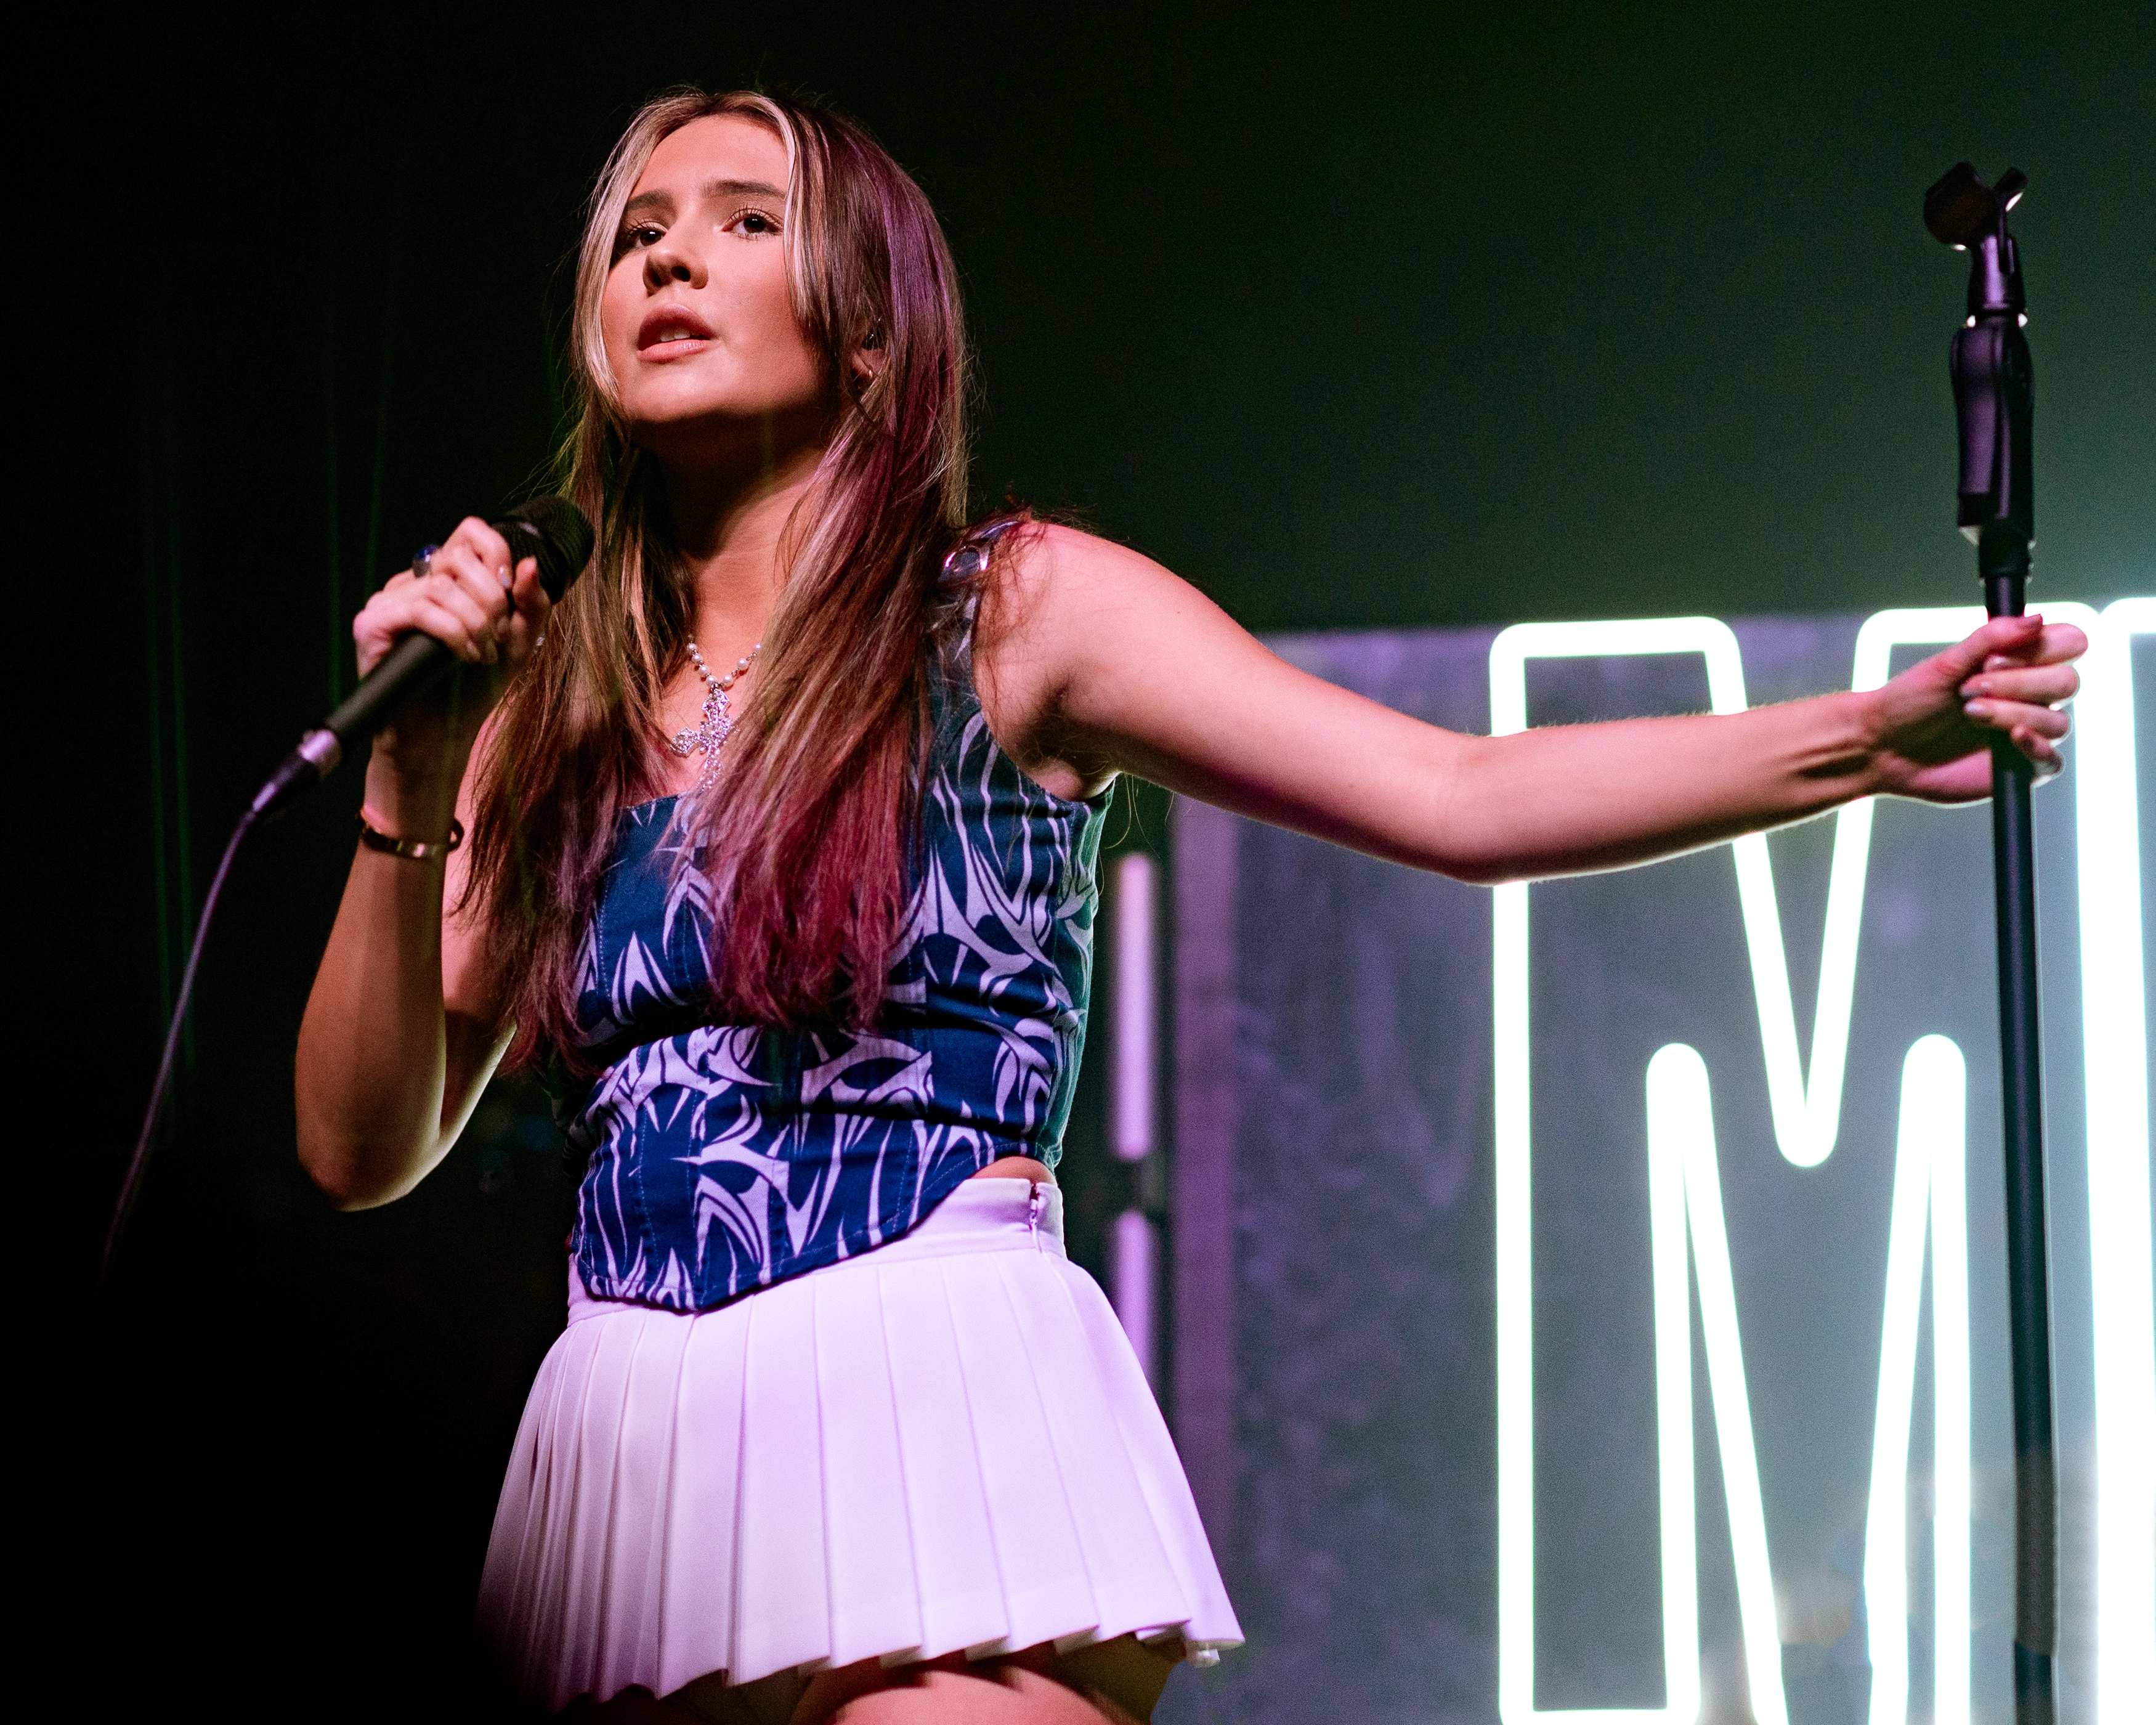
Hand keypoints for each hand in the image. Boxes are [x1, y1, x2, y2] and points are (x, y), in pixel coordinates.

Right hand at [353, 515, 551, 809]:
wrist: (441, 738)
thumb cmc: (474, 688)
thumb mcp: (518, 644)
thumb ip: (530, 605)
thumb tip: (528, 565)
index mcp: (444, 577)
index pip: (469, 531)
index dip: (497, 553)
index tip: (510, 594)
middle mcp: (412, 582)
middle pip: (458, 557)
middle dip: (491, 600)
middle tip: (499, 637)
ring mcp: (388, 601)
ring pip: (443, 587)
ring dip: (476, 622)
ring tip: (484, 654)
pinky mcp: (372, 625)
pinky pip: (420, 609)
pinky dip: (454, 633)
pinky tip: (466, 657)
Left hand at [1865, 614, 2083, 802]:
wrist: (1882, 745)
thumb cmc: (1910, 701)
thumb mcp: (1945, 663)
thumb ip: (1990, 638)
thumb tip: (2036, 619)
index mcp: (2021, 661)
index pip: (2070, 643)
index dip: (2043, 648)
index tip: (1992, 659)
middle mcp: (2031, 695)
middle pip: (2067, 682)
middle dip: (2019, 683)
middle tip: (1970, 689)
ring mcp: (2029, 730)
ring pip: (2058, 721)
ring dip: (2014, 713)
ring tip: (1969, 713)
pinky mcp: (2021, 767)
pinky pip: (2051, 759)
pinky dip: (2035, 747)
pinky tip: (2010, 739)